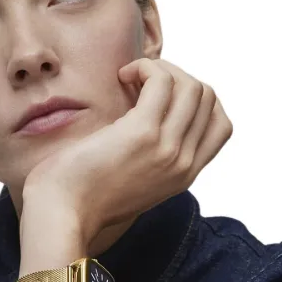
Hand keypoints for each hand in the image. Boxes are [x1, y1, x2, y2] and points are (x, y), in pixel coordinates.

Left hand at [22, 57, 233, 247]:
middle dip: (176, 77)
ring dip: (160, 70)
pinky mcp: (142, 133)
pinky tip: (121, 76)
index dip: (195, 99)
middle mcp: (184, 163)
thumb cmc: (85, 194)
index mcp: (184, 175)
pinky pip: (161, 80)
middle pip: (206, 98)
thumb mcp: (134, 181)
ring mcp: (168, 148)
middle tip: (140, 82)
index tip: (160, 96)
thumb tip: (151, 111)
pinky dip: (144, 67)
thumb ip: (154, 158)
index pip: (220, 124)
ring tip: (130, 79)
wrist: (61, 214)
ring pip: (191, 86)